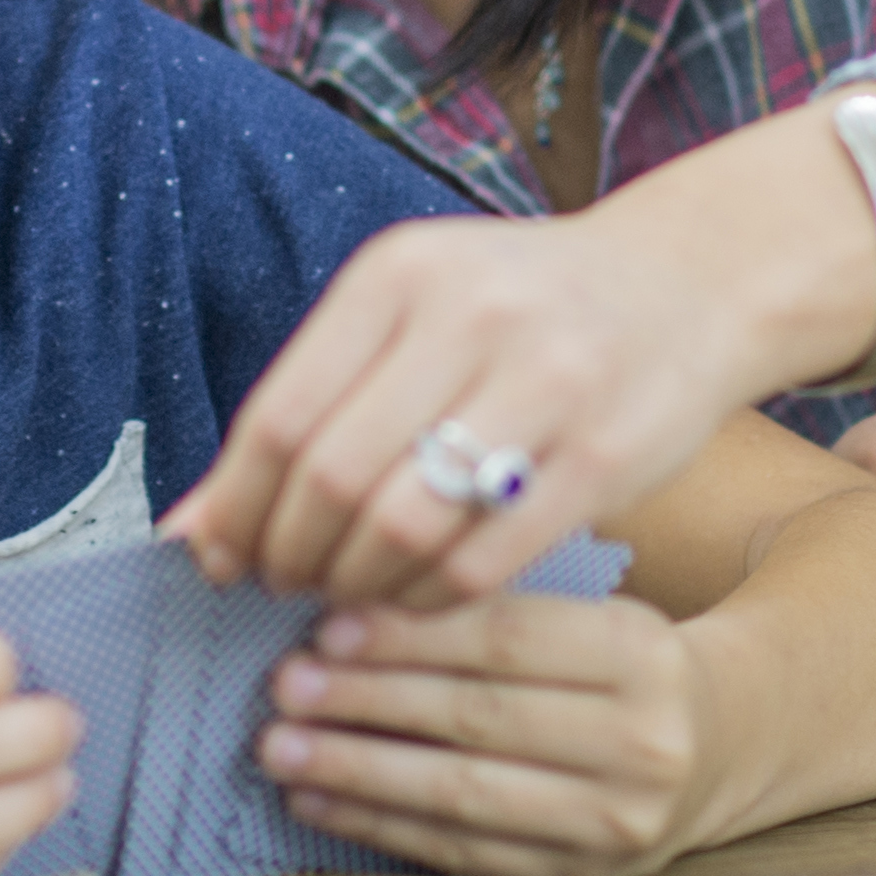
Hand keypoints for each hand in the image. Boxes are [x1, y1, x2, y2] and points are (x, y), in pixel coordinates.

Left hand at [165, 209, 791, 613]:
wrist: (683, 284)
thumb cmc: (516, 311)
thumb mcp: (407, 316)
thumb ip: (306, 407)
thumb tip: (191, 528)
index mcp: (398, 276)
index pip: (279, 415)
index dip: (236, 507)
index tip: (220, 557)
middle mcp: (468, 317)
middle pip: (331, 476)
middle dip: (287, 553)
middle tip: (280, 585)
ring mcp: (546, 384)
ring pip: (404, 527)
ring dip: (354, 584)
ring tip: (343, 594)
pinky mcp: (605, 456)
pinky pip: (485, 559)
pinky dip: (429, 599)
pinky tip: (414, 597)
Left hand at [253, 594, 715, 875]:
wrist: (718, 744)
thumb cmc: (620, 664)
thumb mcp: (585, 612)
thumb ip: (487, 609)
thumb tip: (343, 618)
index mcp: (640, 653)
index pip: (505, 641)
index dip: (408, 634)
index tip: (326, 625)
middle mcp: (641, 743)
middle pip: (479, 719)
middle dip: (368, 703)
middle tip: (285, 687)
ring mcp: (616, 821)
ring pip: (465, 794)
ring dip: (359, 771)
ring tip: (282, 748)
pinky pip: (464, 851)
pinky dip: (382, 826)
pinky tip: (320, 799)